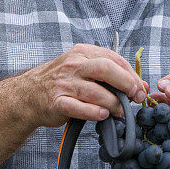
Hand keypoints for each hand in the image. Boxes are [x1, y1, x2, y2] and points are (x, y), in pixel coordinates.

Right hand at [18, 44, 146, 128]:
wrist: (28, 94)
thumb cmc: (62, 81)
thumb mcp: (85, 70)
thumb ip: (112, 75)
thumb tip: (141, 86)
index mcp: (82, 53)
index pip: (114, 58)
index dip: (131, 74)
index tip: (139, 88)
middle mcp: (73, 65)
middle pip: (106, 69)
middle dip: (126, 84)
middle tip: (135, 97)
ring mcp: (64, 83)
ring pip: (95, 92)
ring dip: (113, 104)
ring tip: (120, 111)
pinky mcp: (57, 102)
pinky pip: (79, 108)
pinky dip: (95, 113)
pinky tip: (103, 115)